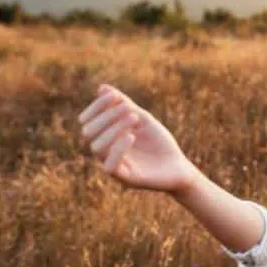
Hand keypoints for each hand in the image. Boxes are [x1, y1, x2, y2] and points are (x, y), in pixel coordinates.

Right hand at [77, 84, 197, 194]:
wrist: (179, 168)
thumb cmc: (160, 143)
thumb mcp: (143, 119)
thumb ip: (124, 105)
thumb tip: (102, 88)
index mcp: (106, 137)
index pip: (87, 120)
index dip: (97, 106)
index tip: (114, 96)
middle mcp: (106, 152)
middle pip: (88, 132)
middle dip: (106, 116)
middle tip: (129, 109)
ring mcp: (114, 165)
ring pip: (96, 147)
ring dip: (114, 128)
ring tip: (135, 118)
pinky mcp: (125, 179)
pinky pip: (109, 166)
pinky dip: (118, 148)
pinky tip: (132, 136)